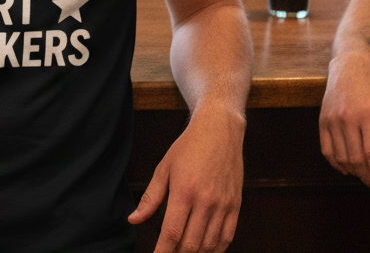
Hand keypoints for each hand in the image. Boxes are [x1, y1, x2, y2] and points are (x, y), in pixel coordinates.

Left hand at [129, 105, 244, 252]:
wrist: (219, 129)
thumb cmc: (188, 146)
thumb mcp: (164, 168)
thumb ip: (150, 198)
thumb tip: (134, 219)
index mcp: (184, 191)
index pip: (172, 233)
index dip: (163, 252)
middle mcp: (205, 201)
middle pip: (191, 245)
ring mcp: (223, 205)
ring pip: (209, 245)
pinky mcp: (235, 205)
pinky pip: (227, 237)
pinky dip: (216, 249)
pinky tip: (205, 251)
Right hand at [319, 53, 369, 188]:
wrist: (350, 66)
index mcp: (369, 116)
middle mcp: (348, 118)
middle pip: (355, 158)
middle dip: (366, 176)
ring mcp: (332, 118)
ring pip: (340, 156)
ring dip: (352, 171)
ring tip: (362, 175)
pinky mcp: (322, 119)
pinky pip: (325, 148)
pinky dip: (334, 162)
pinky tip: (344, 167)